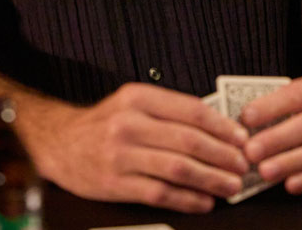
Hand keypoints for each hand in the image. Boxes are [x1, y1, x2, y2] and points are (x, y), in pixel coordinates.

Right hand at [21, 83, 250, 211]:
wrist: (59, 143)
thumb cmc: (104, 124)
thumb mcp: (133, 104)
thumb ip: (170, 112)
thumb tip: (220, 129)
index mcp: (138, 97)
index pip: (191, 110)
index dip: (223, 127)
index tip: (242, 138)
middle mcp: (128, 123)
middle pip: (189, 141)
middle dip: (224, 156)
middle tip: (243, 166)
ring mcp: (120, 155)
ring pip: (178, 169)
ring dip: (211, 180)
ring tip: (230, 186)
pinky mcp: (114, 182)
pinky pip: (160, 193)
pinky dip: (187, 200)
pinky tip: (203, 202)